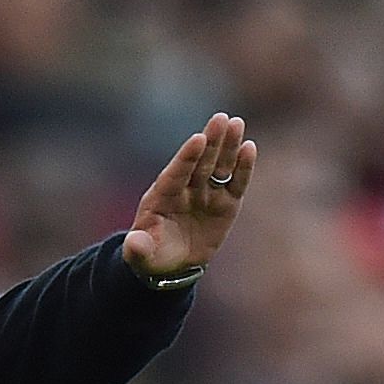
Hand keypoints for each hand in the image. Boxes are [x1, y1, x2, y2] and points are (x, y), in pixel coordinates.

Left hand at [127, 113, 255, 278]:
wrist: (173, 264)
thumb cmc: (152, 255)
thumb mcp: (140, 255)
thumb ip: (138, 248)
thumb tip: (134, 244)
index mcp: (162, 196)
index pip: (176, 173)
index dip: (187, 157)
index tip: (198, 138)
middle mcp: (186, 189)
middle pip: (200, 162)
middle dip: (211, 141)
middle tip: (221, 119)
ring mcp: (207, 194)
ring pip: (219, 167)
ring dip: (228, 146)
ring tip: (237, 124)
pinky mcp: (226, 203)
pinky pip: (236, 184)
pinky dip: (243, 168)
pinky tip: (249, 148)